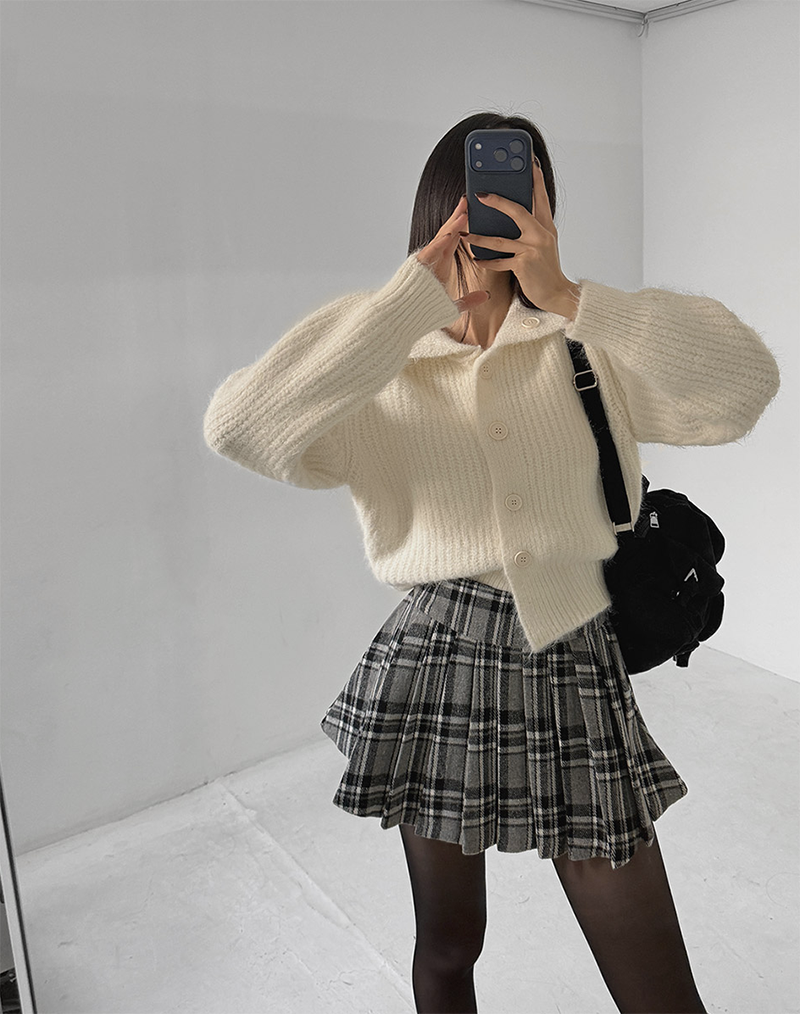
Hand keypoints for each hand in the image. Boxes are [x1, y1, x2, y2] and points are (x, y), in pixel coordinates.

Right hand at [416, 196, 490, 320]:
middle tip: (469, 201)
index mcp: (440, 265)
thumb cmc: (423, 313)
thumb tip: (486, 296)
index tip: (473, 214)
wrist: (401, 318)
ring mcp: (426, 261)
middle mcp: (433, 259)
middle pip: (448, 233)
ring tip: (465, 209)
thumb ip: (469, 300)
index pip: (454, 240)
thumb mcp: (452, 307)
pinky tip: (453, 231)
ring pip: (441, 238)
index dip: (464, 227)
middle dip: (459, 217)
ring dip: (453, 224)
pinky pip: (433, 250)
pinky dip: (442, 240)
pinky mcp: (420, 266)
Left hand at [457, 162, 580, 319]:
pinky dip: (486, 261)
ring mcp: (532, 249)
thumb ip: (532, 227)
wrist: (556, 293)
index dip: (534, 178)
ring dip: (479, 237)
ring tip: (464, 234)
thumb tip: (513, 212)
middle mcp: (540, 234)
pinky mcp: (523, 265)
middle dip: (497, 201)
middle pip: (517, 211)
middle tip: (479, 194)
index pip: (540, 196)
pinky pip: (499, 261)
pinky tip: (476, 259)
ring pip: (500, 239)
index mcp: (546, 226)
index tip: (528, 161)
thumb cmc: (546, 268)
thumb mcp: (544, 243)